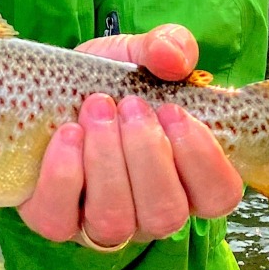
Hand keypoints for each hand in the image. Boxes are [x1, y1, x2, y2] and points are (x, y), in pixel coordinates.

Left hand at [17, 24, 244, 248]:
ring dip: (107, 160)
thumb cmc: (109, 81)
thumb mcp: (140, 54)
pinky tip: (66, 134)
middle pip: (166, 213)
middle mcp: (150, 212)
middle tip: (129, 103)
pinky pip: (61, 219)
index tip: (174, 112)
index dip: (203, 159)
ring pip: (115, 221)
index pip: (219, 195)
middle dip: (147, 153)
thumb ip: (168, 46)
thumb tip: (174, 58)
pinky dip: (64, 175)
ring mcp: (102, 223)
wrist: (50, 88)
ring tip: (95, 108)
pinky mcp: (56, 219)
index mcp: (186, 178)